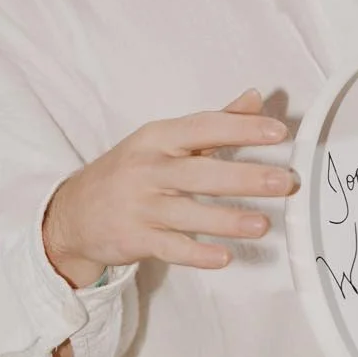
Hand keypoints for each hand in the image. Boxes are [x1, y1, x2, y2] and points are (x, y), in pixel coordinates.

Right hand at [44, 89, 294, 290]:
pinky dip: (196, 254)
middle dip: (244, 177)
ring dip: (227, 220)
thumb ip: (212, 122)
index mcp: (158, 138)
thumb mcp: (163, 140)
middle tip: (283, 181)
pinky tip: (224, 257)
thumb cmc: (129, 170)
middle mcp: (148, 169)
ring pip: (188, 213)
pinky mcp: (134, 239)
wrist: (74, 212)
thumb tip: (254, 99)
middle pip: (200, 173)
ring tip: (263, 224)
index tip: (278, 132)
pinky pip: (169, 248)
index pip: (204, 128)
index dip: (241, 128)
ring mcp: (139, 206)